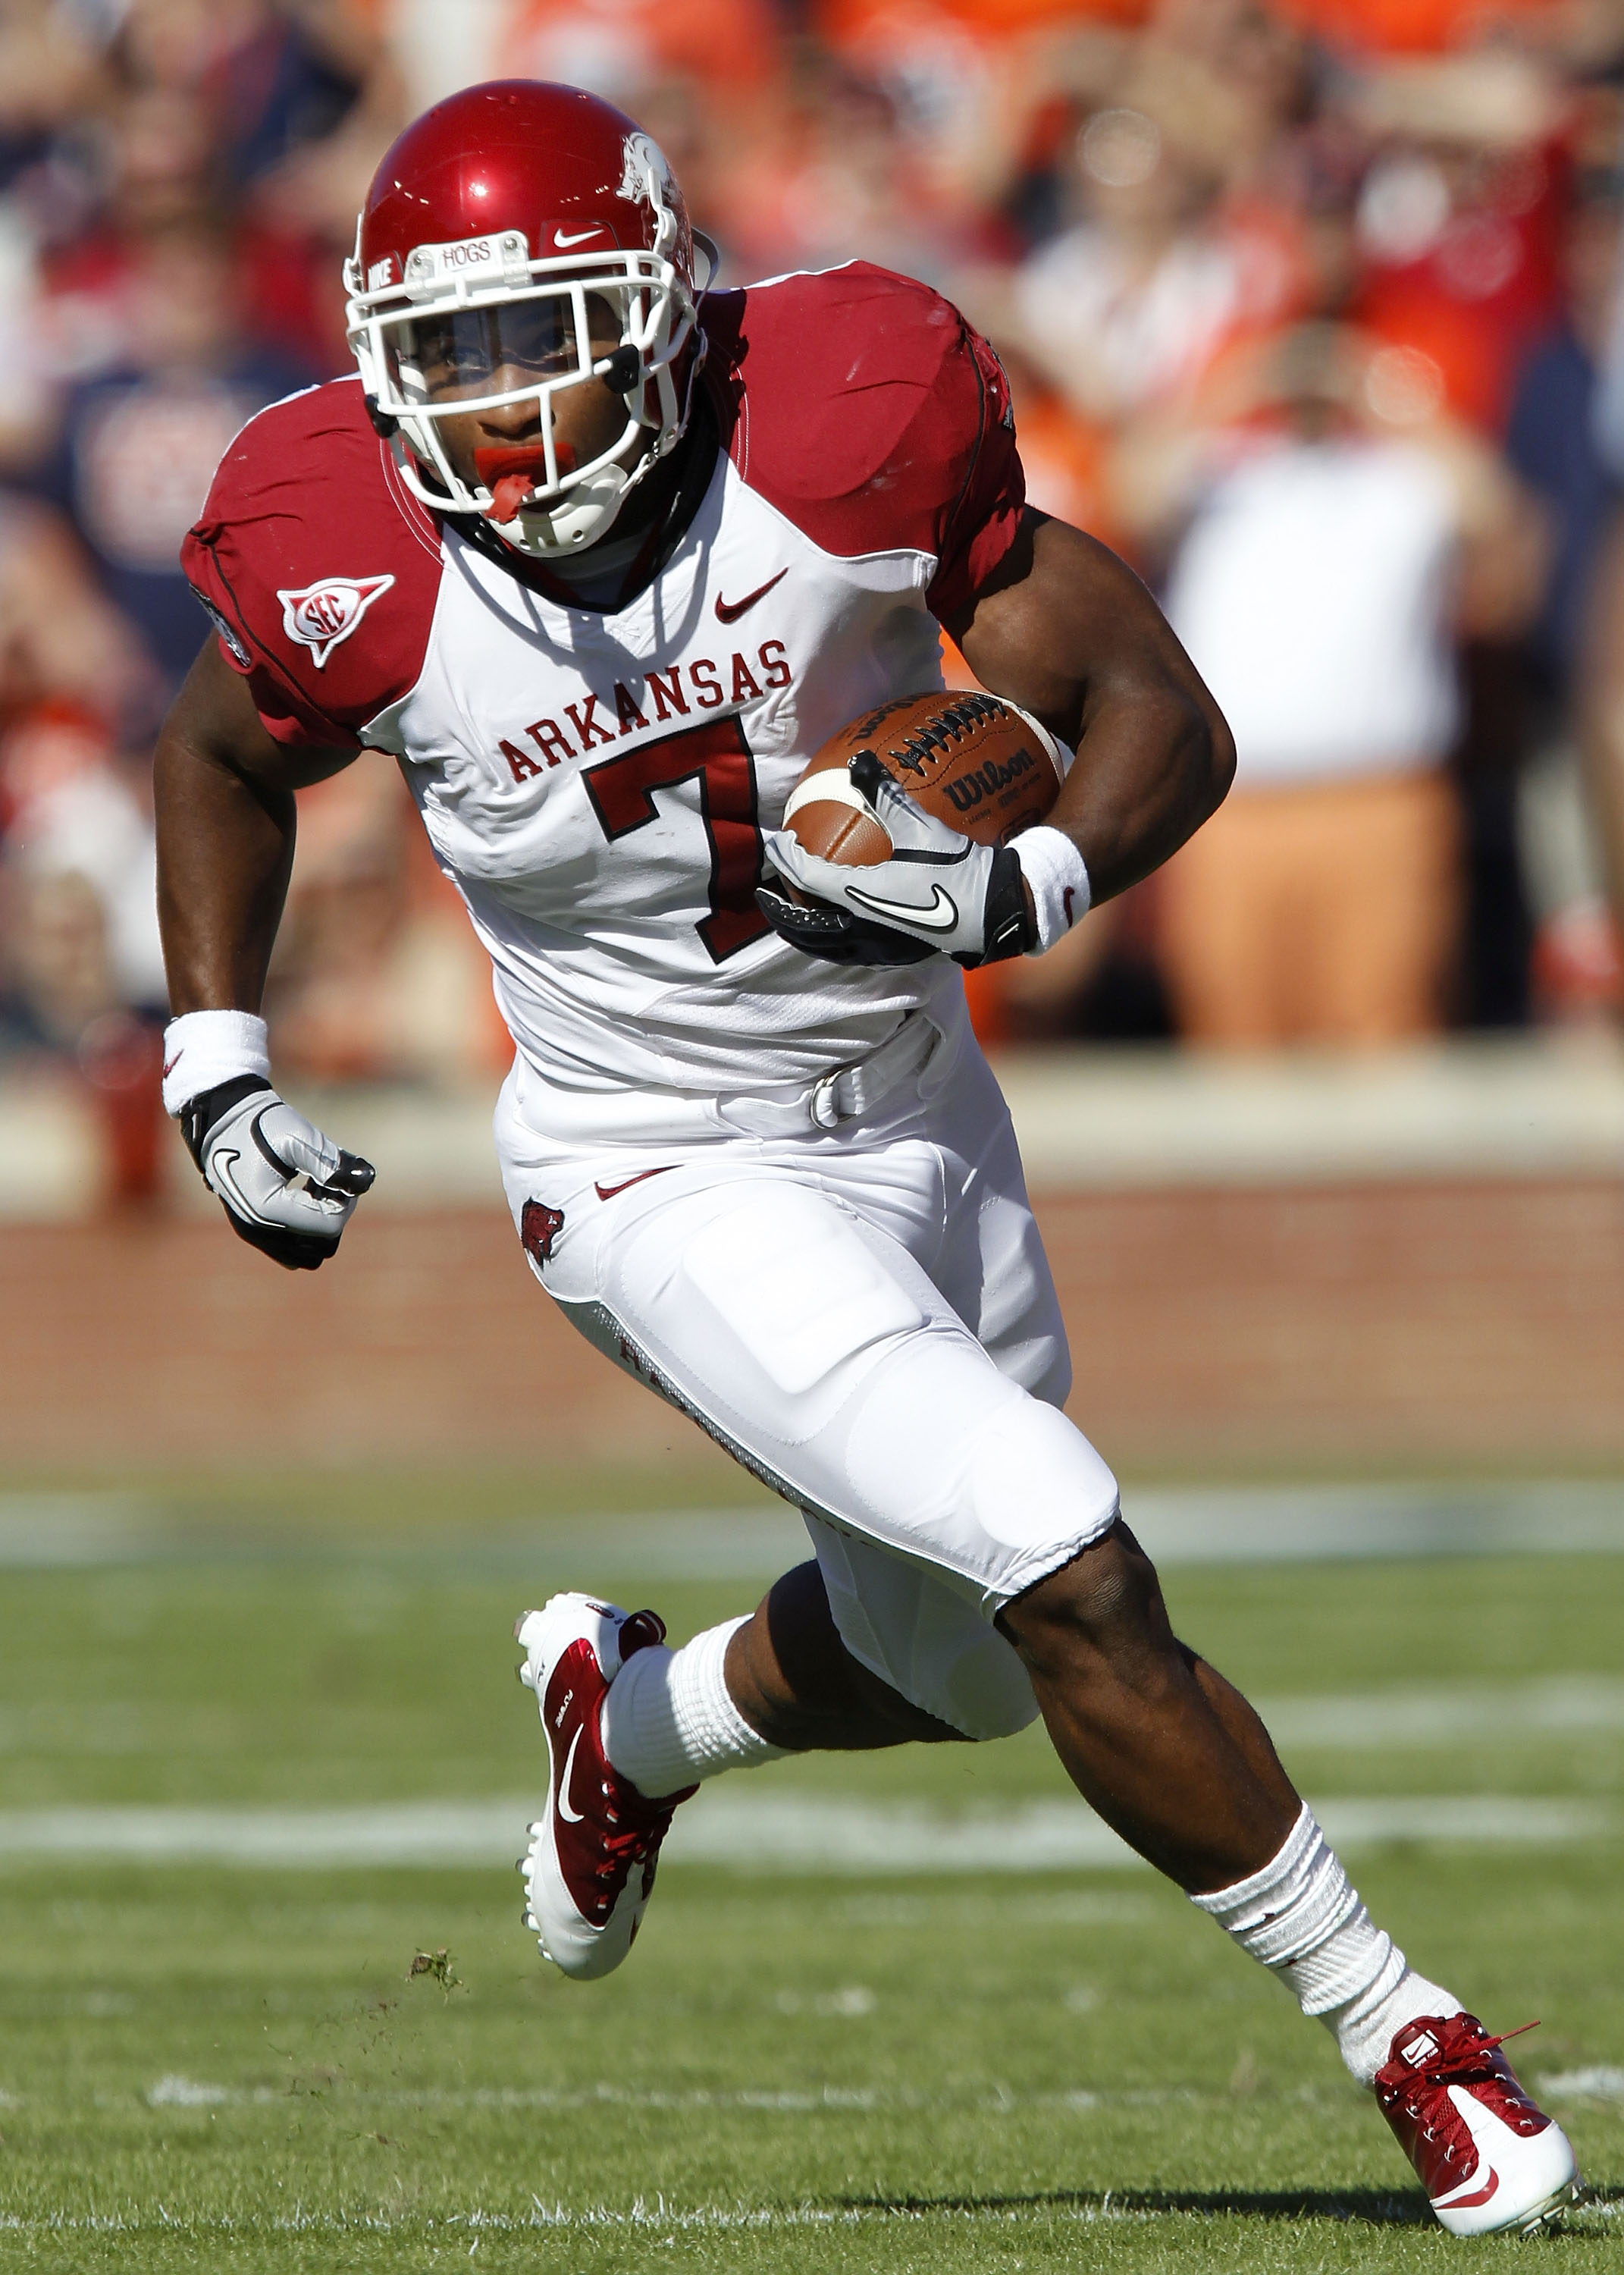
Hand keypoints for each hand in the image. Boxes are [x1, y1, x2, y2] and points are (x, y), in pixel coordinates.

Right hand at [180, 1075, 374, 1269]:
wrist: (222, 1120)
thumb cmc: (259, 1124)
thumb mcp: (298, 1137)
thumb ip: (332, 1163)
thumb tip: (366, 1180)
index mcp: (266, 1211)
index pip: (329, 1226)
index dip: (346, 1202)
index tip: (341, 1175)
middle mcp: (257, 1230)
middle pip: (322, 1245)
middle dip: (334, 1213)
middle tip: (327, 1180)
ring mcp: (253, 1234)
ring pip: (309, 1252)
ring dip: (320, 1222)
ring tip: (315, 1187)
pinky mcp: (254, 1231)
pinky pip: (292, 1249)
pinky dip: (305, 1226)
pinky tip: (303, 1195)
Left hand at [757, 752, 1033, 967]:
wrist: (996, 911)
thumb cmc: (958, 869)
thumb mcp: (922, 826)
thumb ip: (886, 793)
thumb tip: (859, 760)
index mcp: (860, 894)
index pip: (807, 876)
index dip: (786, 858)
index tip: (776, 842)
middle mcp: (862, 926)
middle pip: (806, 923)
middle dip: (782, 908)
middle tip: (767, 892)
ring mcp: (878, 945)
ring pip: (824, 944)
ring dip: (804, 929)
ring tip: (795, 913)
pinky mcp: (896, 952)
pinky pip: (848, 950)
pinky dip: (832, 939)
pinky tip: (840, 924)